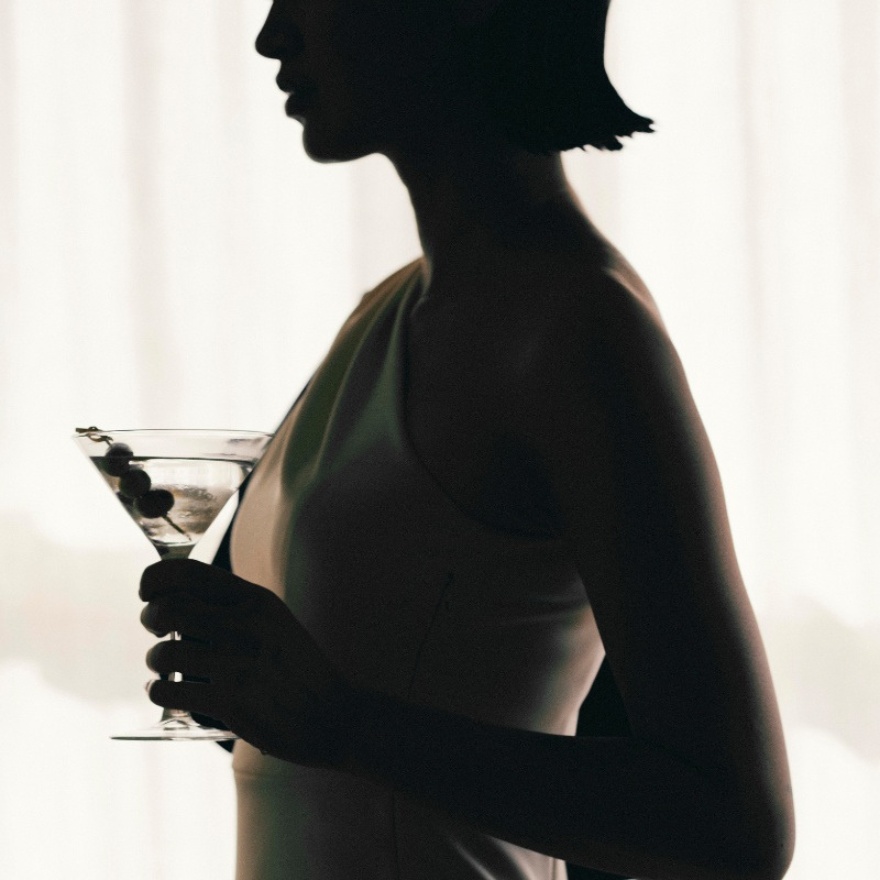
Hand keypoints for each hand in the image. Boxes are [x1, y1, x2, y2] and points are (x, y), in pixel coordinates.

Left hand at [140, 558, 350, 766]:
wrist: (332, 714)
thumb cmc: (299, 668)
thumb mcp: (276, 620)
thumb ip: (236, 606)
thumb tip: (180, 597)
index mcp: (256, 600)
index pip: (189, 573)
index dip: (156, 578)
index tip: (147, 591)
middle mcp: (244, 626)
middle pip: (168, 609)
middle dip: (150, 617)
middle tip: (155, 629)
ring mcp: (235, 664)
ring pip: (163, 653)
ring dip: (155, 660)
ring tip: (164, 667)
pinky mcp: (228, 702)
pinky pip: (169, 691)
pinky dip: (158, 692)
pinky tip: (166, 692)